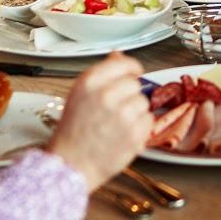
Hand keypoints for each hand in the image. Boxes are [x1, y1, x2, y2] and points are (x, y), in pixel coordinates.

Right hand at [46, 52, 152, 190]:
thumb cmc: (73, 130)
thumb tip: (119, 55)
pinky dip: (140, 128)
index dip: (131, 68)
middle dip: (129, 94)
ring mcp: (123, 115)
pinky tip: (124, 133)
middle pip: (135, 83)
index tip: (134, 72)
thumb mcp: (80, 93)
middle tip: (117, 107)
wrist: (71, 164)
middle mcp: (107, 95)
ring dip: (135, 111)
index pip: (124, 63)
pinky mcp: (135, 134)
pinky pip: (148, 121)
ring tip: (118, 123)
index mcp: (90, 81)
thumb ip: (102, 74)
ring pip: (143, 102)